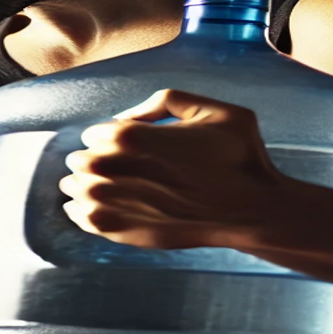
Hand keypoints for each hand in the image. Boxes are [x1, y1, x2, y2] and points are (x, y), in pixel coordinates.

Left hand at [57, 89, 307, 249]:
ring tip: (96, 185)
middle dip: (92, 160)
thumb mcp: (215, 110)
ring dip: (83, 185)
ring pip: (78, 190)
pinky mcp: (123, 232)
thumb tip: (127, 116)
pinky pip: (86, 219)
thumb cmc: (240, 159)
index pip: (96, 134)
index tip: (122, 144)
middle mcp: (117, 169)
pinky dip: (81, 212)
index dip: (107, 137)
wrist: (254, 211)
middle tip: (108, 165)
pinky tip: (90, 208)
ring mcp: (117, 204)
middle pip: (82, 161)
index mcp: (133, 137)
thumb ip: (166, 101)